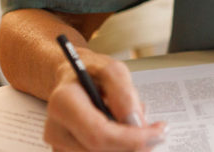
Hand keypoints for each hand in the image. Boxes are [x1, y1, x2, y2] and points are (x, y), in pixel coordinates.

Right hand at [43, 51, 164, 150]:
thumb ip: (124, 95)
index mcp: (63, 103)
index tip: (157, 134)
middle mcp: (56, 129)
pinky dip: (119, 147)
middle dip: (134, 145)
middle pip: (100, 151)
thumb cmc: (92, 73)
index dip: (131, 139)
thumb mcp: (112, 70)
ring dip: (127, 146)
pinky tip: (124, 133)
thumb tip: (135, 124)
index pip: (98, 134)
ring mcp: (60, 145)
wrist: (73, 81)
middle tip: (156, 133)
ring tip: (134, 124)